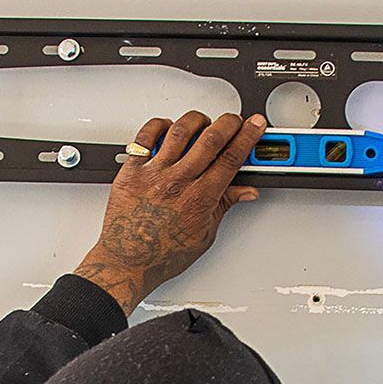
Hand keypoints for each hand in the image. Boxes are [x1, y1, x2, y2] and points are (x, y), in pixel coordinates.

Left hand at [73, 110, 265, 313]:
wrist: (127, 262)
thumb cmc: (162, 254)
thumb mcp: (204, 234)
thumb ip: (224, 205)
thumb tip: (244, 191)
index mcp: (199, 199)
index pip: (231, 159)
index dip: (248, 138)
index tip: (254, 126)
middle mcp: (177, 182)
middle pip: (211, 138)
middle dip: (229, 123)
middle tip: (234, 121)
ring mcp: (153, 174)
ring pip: (180, 131)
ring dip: (197, 121)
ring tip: (203, 124)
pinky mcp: (132, 170)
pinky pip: (145, 136)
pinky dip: (159, 125)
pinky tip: (168, 128)